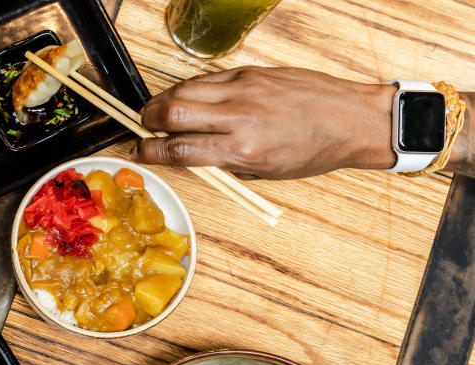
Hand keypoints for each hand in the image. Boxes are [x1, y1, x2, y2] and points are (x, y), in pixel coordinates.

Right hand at [132, 67, 395, 178]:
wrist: (351, 119)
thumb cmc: (313, 151)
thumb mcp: (264, 171)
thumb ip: (222, 162)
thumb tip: (186, 155)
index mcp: (243, 150)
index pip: (179, 150)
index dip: (148, 153)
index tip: (136, 154)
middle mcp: (240, 117)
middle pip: (172, 112)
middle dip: (147, 121)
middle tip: (142, 129)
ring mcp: (245, 89)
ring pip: (184, 90)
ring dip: (162, 101)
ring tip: (157, 113)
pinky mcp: (251, 71)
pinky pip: (207, 79)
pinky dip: (190, 89)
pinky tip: (187, 99)